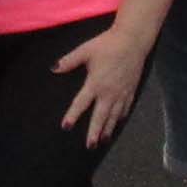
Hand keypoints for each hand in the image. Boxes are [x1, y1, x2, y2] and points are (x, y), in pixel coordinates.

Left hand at [54, 26, 151, 148]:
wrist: (133, 40)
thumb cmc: (107, 44)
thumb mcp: (85, 50)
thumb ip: (69, 61)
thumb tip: (53, 68)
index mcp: (95, 83)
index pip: (81, 103)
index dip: (72, 116)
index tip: (66, 126)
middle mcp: (109, 92)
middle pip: (100, 117)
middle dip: (94, 132)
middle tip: (90, 146)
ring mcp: (121, 93)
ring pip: (114, 116)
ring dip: (108, 129)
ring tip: (104, 141)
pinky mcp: (131, 90)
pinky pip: (125, 108)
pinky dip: (120, 118)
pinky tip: (117, 123)